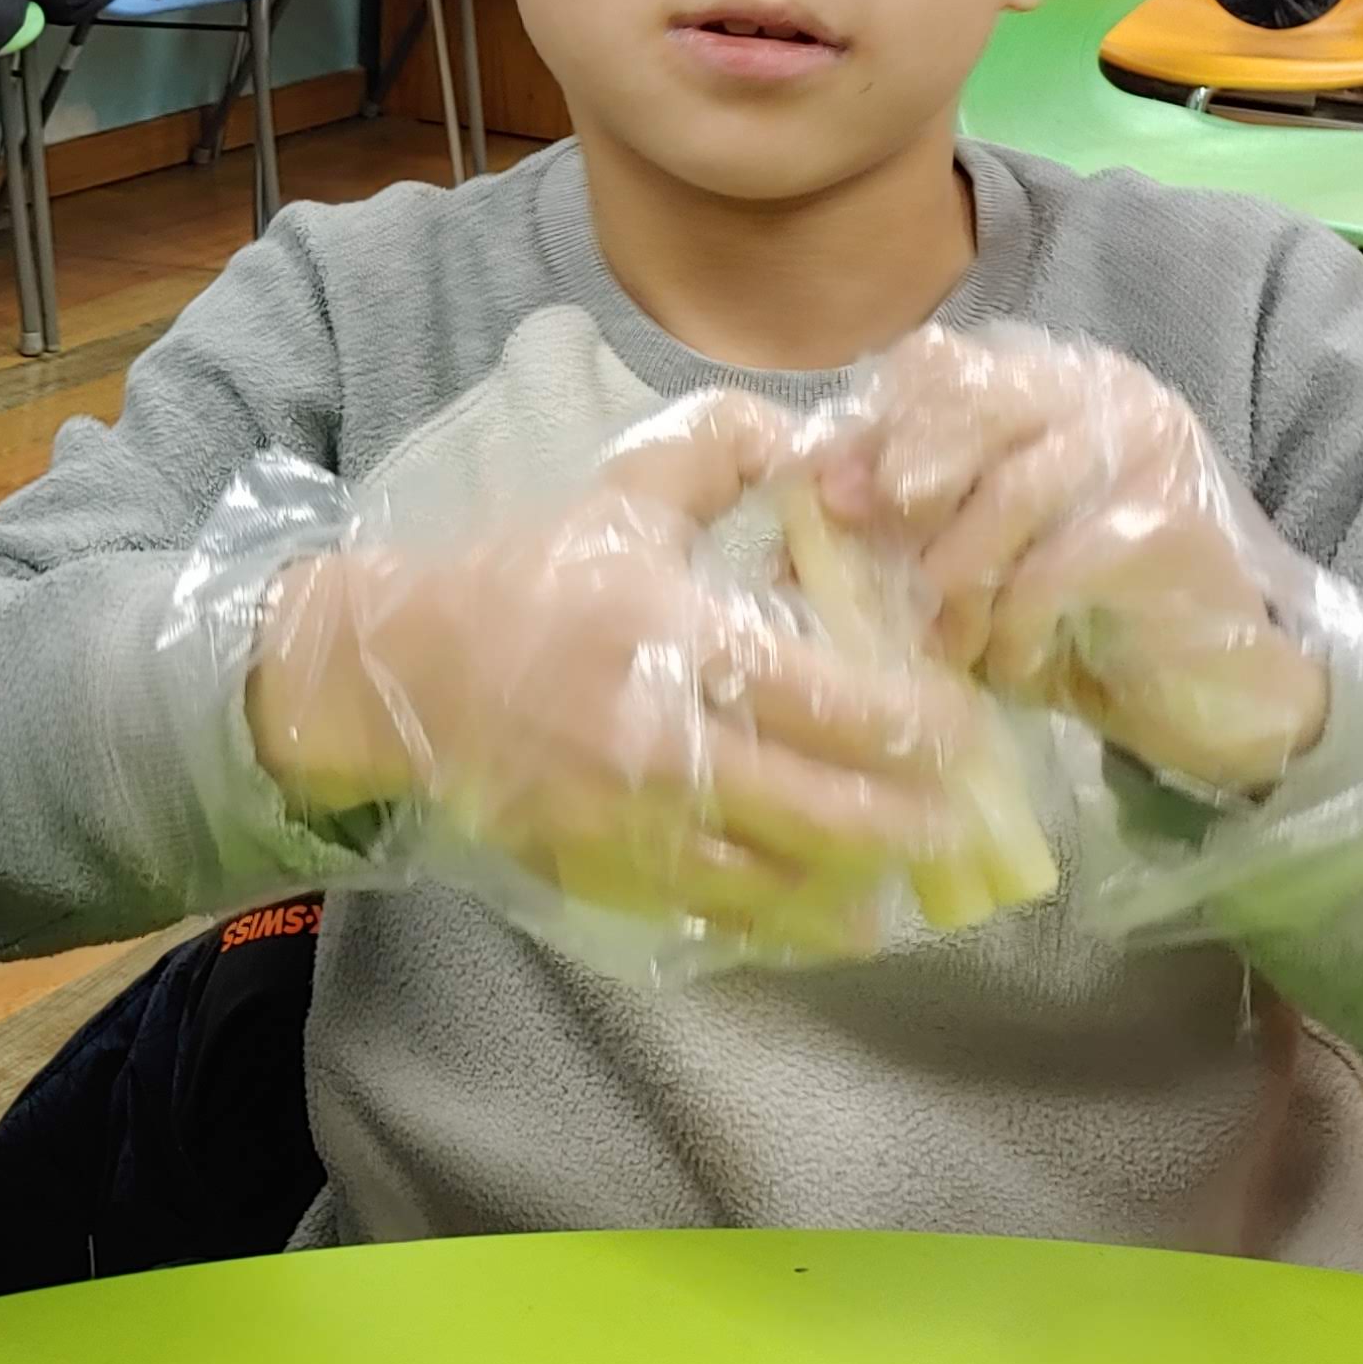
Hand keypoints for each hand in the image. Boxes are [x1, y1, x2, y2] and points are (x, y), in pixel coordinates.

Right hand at [249, 393, 982, 959]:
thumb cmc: (527, 579)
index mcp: (671, 635)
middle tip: (960, 816)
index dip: (913, 724)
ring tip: (907, 880)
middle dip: (908, 820)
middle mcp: (656, 738)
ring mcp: (626, 819)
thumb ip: (721, 453)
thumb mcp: (619, 496)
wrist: (400, 674)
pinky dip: (778, 923)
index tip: (962, 725)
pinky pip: (710, 914)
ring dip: (855, 887)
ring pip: (774, 879)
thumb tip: (813, 440)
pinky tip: (825, 919)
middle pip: (819, 807)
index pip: (826, 698)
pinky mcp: (597, 870)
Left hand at [807, 327, 1326, 793]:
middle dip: (908, 485)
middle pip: (972, 403)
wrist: (1218, 689)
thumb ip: (911, 512)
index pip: (940, 363)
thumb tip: (809, 504)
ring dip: (960, 581)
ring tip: (951, 642)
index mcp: (1048, 382)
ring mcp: (1145, 449)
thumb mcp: (979, 551)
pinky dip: (1016, 626)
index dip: (875, 427)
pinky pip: (1056, 567)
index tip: (831, 501)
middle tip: (883, 560)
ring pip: (1009, 492)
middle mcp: (1103, 394)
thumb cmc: (1080, 616)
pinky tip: (1016, 664)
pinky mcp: (1169, 522)